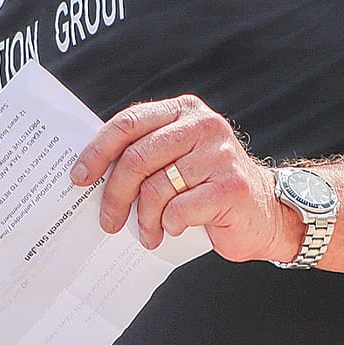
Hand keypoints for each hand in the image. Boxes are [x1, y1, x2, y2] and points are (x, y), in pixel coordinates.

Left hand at [69, 94, 299, 262]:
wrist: (265, 212)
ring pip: (156, 188)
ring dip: (143, 219)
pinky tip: (173, 229)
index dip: (97, 151)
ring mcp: (219, 154)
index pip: (128, 123)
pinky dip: (169, 225)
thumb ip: (145, 154)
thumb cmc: (209, 187)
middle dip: (115, 194)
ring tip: (146, 233)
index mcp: (183, 111)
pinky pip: (179, 209)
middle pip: (137, 158)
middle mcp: (203, 125)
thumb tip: (90, 172)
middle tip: (108, 220)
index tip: (79, 177)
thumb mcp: (177, 158)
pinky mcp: (230, 186)